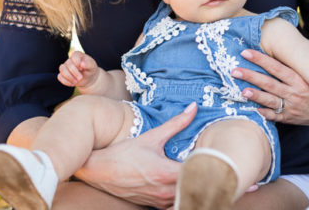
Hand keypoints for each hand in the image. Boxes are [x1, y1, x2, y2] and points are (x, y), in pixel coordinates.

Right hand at [57, 51, 98, 88]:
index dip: (77, 63)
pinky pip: (60, 77)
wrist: (88, 78)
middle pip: (68, 64)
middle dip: (74, 72)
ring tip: (76, 82)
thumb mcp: (93, 66)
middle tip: (80, 78)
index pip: (74, 56)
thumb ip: (88, 63)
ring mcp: (65, 67)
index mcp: (78, 55)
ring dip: (69, 77)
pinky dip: (66, 81)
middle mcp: (70, 60)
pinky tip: (72, 84)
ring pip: (62, 70)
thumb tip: (82, 63)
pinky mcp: (62, 74)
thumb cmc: (90, 70)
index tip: (82, 68)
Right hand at [74, 102, 196, 207]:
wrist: (99, 170)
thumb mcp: (152, 136)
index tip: (208, 153)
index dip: (206, 163)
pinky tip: (179, 182)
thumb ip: (176, 123)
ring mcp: (158, 200)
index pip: (197, 172)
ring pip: (184, 196)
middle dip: (200, 174)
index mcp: (165, 173)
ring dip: (189, 185)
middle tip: (205, 162)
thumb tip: (194, 108)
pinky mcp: (152, 204)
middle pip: (193, 186)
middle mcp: (163, 191)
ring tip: (193, 171)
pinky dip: (179, 194)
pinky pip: (172, 203)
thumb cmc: (125, 153)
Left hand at [231, 49, 308, 128]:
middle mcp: (295, 93)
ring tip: (242, 91)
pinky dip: (264, 113)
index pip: (277, 67)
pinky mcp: (291, 119)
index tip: (246, 52)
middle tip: (235, 71)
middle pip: (270, 83)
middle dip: (251, 76)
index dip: (261, 60)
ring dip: (256, 96)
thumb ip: (293, 68)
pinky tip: (252, 109)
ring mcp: (292, 107)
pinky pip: (275, 116)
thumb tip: (276, 52)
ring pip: (271, 101)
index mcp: (300, 80)